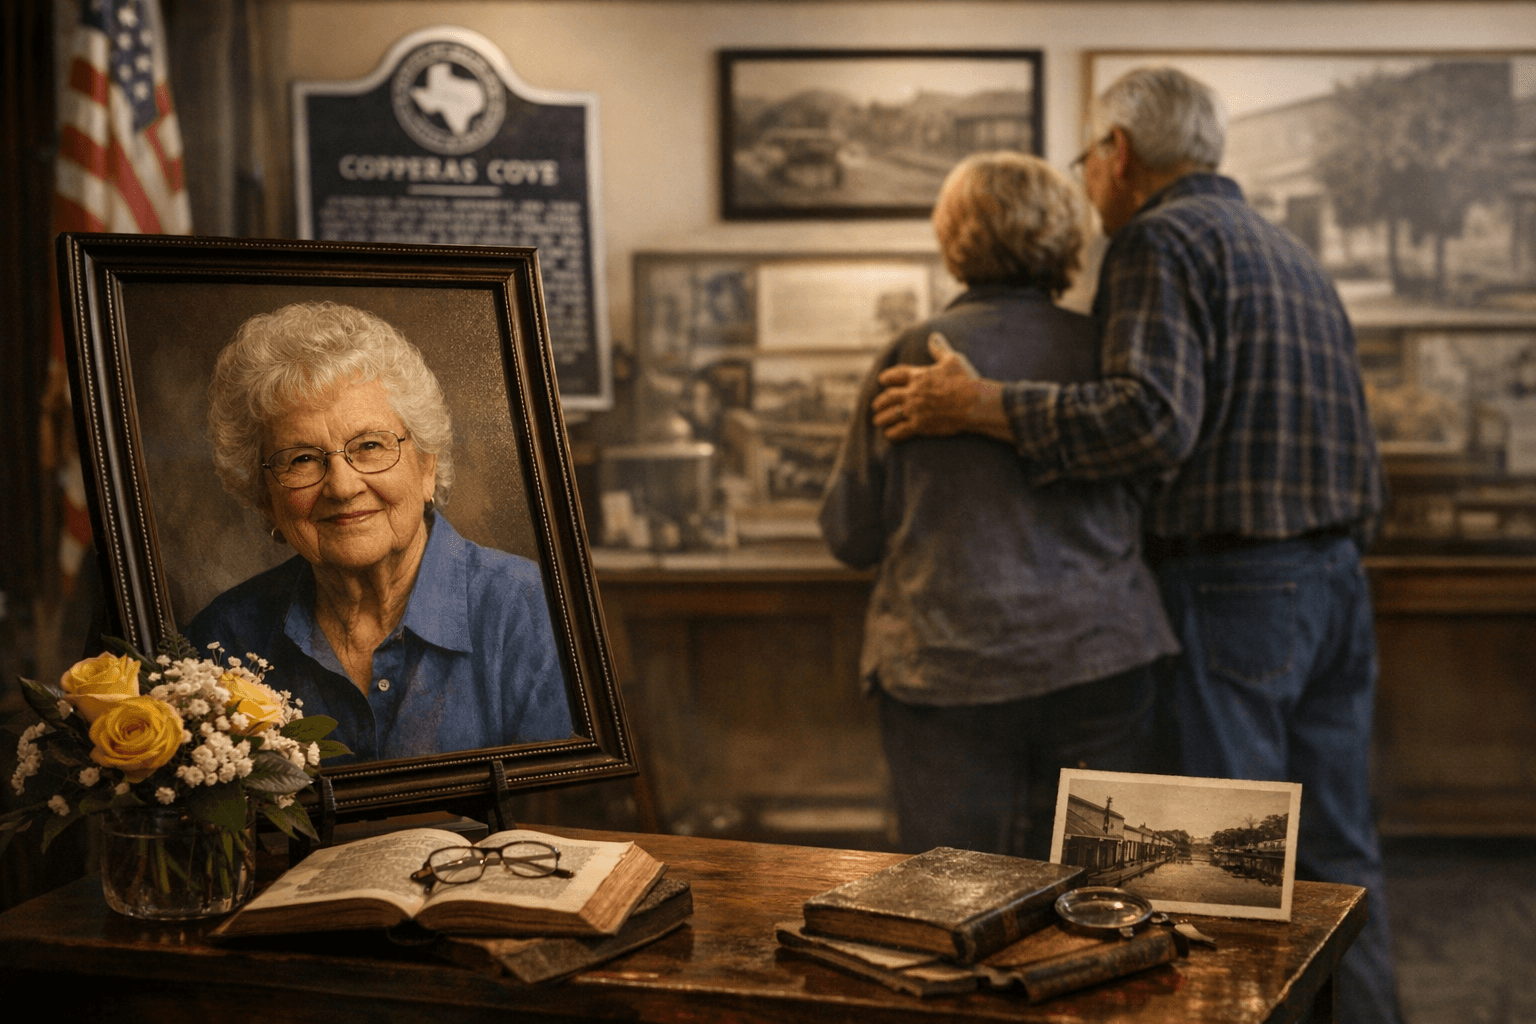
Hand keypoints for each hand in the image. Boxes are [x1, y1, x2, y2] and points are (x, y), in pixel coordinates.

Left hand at [873, 334, 1005, 440]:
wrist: (974, 403)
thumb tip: (933, 337)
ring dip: (882, 418)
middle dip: (880, 401)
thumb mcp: (953, 360)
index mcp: (919, 375)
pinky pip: (901, 430)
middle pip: (889, 396)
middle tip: (875, 405)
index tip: (881, 380)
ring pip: (891, 414)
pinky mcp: (920, 425)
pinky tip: (889, 435)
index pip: (896, 375)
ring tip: (877, 421)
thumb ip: (940, 349)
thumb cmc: (965, 380)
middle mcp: (913, 392)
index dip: (887, 377)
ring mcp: (915, 409)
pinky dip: (893, 433)